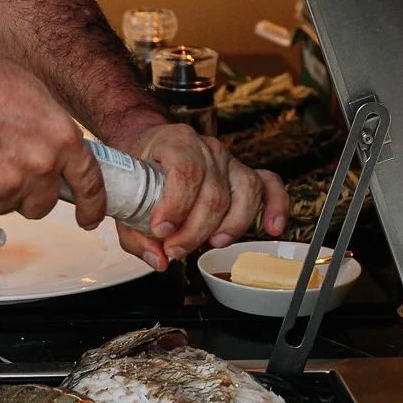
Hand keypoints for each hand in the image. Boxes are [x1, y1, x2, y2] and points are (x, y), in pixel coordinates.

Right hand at [0, 53, 107, 229]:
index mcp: (62, 139)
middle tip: (12, 170)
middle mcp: (41, 166)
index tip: (89, 218)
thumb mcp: (38, 99)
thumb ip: (54, 136)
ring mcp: (10, 184)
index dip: (92, 206)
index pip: (89, 184)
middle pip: (44, 204)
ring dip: (0, 190)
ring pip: (10, 205)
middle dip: (32, 194)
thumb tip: (58, 158)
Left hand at [110, 124, 286, 271]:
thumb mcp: (126, 196)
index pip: (186, 171)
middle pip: (214, 193)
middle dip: (196, 230)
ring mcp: (228, 160)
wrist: (148, 144)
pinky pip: (269, 185)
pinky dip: (276, 206)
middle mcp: (207, 148)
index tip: (160, 231)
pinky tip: (272, 228)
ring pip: (244, 192)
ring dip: (231, 226)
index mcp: (176, 142)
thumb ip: (136, 234)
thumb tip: (158, 260)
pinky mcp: (242, 173)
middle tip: (175, 249)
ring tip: (212, 243)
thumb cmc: (140, 169)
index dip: (176, 206)